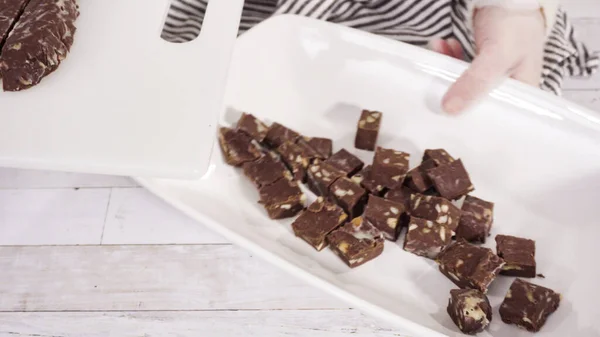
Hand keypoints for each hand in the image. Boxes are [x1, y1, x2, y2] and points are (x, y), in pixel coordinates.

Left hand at [430, 6, 545, 113]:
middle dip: (454, 95)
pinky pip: (461, 67)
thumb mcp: (496, 55)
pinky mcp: (481, 63)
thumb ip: (474, 82)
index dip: (471, 123)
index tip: (447, 122)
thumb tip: (448, 109)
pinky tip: (442, 45)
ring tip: (439, 52)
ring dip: (447, 70)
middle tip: (433, 90)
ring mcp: (493, 76)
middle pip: (476, 104)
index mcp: (521, 96)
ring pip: (464, 84)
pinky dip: (449, 57)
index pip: (496, 120)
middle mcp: (508, 89)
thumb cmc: (515, 25)